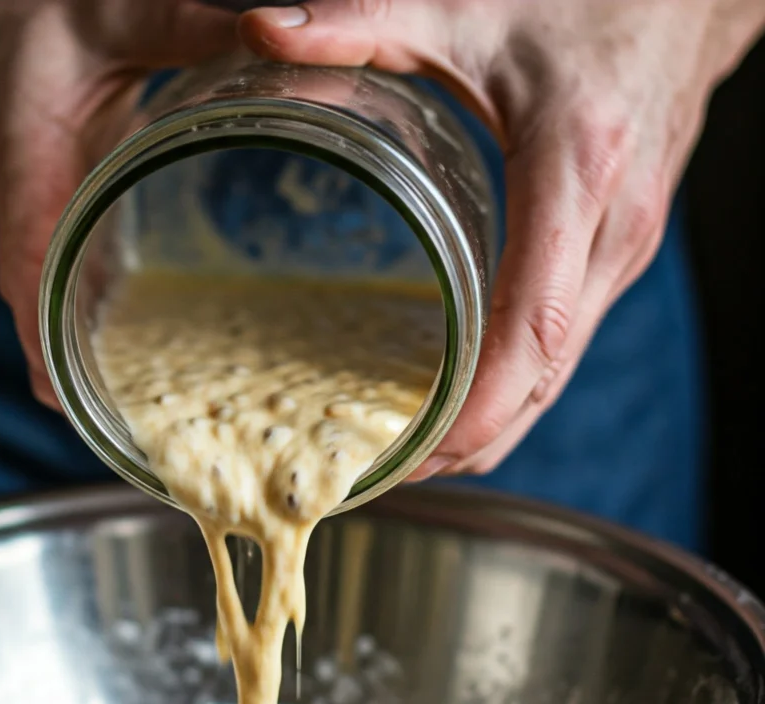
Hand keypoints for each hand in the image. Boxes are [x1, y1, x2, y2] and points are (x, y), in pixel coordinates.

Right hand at [0, 0, 238, 405]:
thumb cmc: (42, 12)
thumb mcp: (112, 15)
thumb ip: (180, 23)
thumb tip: (269, 34)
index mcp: (31, 170)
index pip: (25, 268)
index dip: (41, 336)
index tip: (63, 396)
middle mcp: (32, 213)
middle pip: (38, 318)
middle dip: (71, 379)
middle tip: (130, 436)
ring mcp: (46, 226)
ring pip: (53, 316)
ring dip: (85, 368)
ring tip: (144, 423)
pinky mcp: (64, 225)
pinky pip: (72, 292)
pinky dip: (98, 336)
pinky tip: (145, 365)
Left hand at [241, 0, 764, 475]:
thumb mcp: (468, 5)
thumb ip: (365, 21)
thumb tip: (263, 30)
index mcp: (574, 174)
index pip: (532, 329)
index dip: (479, 408)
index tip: (418, 456)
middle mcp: (609, 232)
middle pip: (545, 377)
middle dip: (470, 441)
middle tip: (389, 476)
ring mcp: (620, 252)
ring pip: (559, 375)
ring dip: (493, 426)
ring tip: (415, 456)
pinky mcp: (614, 256)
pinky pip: (564, 347)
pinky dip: (514, 389)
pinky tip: (462, 402)